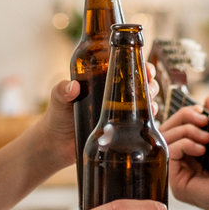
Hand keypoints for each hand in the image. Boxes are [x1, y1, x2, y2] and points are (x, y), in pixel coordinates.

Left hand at [43, 67, 159, 167]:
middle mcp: (114, 94)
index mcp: (101, 80)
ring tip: (149, 104)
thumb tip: (73, 87)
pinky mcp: (121, 129)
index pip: (125, 66)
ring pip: (145, 100)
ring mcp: (119, 112)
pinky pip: (141, 120)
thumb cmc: (56, 117)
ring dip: (152, 99)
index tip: (146, 68)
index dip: (139, 64)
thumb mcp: (58, 99)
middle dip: (150, 82)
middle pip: (140, 82)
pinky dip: (149, 117)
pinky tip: (148, 117)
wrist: (56, 145)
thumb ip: (62, 90)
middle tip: (149, 87)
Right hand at [160, 94, 208, 209]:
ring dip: (185, 131)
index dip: (185, 115)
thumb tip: (208, 99)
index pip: (176, 128)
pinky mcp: (178, 185)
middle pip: (167, 132)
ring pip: (165, 141)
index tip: (201, 111)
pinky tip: (201, 149)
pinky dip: (183, 145)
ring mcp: (178, 176)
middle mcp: (182, 165)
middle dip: (183, 119)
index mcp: (192, 154)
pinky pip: (169, 155)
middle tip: (202, 119)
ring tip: (206, 136)